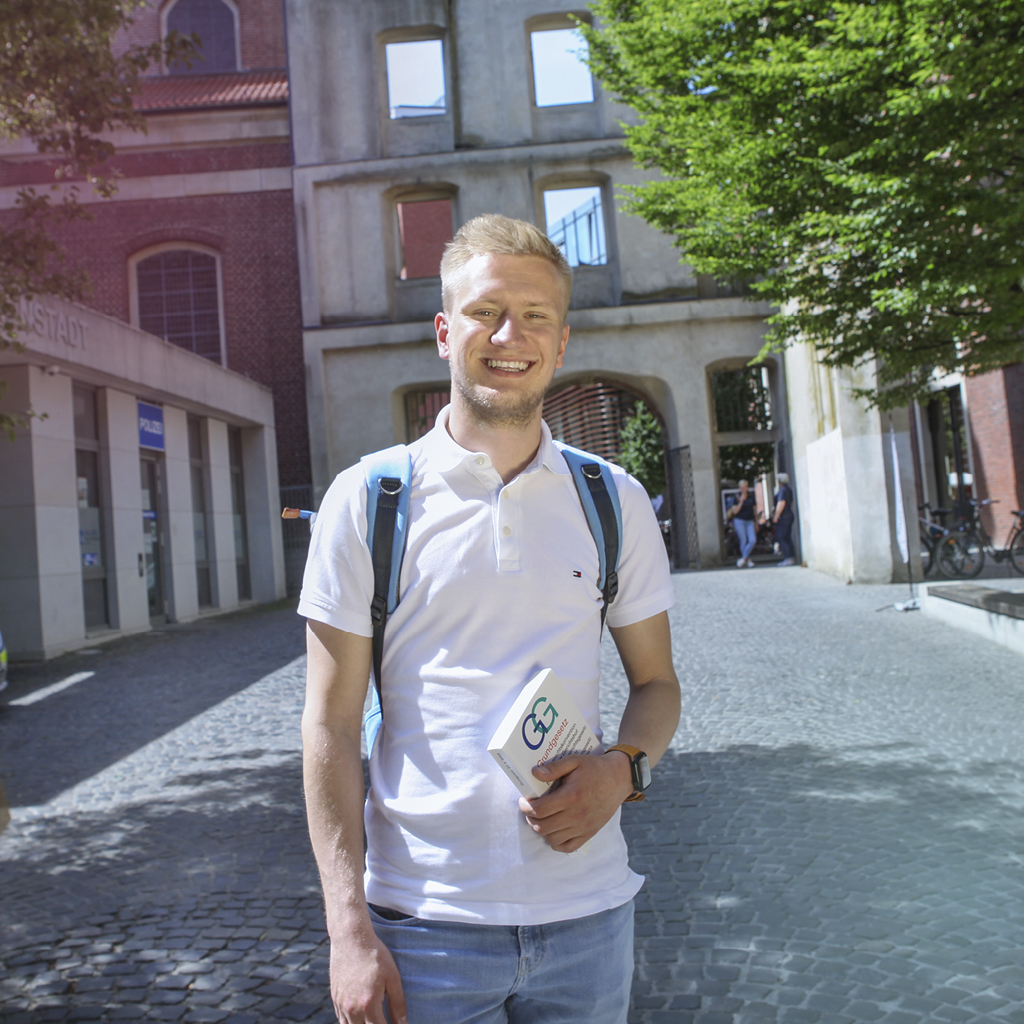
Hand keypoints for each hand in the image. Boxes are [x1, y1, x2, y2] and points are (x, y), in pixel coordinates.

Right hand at [329, 928, 406, 1023]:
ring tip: (372, 1019)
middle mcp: (352, 1008)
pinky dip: (351, 1022)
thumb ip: (398, 1003)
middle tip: (383, 1020)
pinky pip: (341, 1019)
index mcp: (368, 1004)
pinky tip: (360, 1017)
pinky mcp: (335, 998)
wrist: (351, 938)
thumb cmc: (375, 955)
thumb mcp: (392, 977)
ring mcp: (341, 1004)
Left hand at [518, 752, 633, 852]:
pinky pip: (567, 847)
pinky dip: (556, 842)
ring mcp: (583, 827)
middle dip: (530, 818)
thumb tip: (534, 773)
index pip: (540, 810)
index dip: (526, 807)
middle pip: (543, 827)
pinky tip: (554, 830)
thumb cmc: (595, 768)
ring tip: (541, 817)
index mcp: (571, 796)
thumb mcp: (574, 761)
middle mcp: (577, 815)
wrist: (619, 779)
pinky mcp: (589, 833)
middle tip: (530, 809)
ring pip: (552, 838)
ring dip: (542, 830)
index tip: (524, 800)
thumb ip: (554, 767)